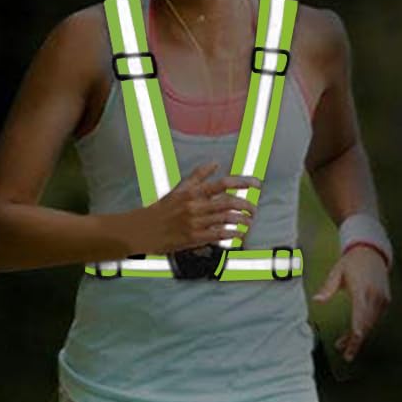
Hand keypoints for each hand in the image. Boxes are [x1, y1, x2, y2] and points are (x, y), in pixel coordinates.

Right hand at [118, 161, 257, 254]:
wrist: (144, 229)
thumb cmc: (162, 209)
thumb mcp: (179, 189)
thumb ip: (198, 176)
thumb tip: (214, 164)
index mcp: (192, 192)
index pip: (223, 184)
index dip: (242, 183)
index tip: (257, 183)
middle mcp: (195, 206)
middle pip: (229, 203)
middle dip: (247, 205)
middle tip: (253, 209)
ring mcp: (195, 223)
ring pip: (227, 219)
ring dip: (242, 221)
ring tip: (249, 222)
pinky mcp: (195, 238)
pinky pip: (220, 235)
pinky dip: (233, 234)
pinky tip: (239, 235)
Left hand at [311, 244, 390, 362]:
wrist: (373, 252)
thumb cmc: (353, 262)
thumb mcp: (337, 272)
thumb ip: (327, 288)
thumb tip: (317, 299)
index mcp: (362, 288)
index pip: (360, 312)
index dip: (357, 328)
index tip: (354, 340)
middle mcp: (375, 295)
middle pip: (366, 323)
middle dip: (355, 340)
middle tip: (344, 353)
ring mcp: (382, 299)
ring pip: (370, 324)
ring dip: (358, 336)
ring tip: (343, 345)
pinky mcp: (385, 301)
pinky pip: (374, 319)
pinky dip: (364, 328)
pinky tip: (354, 334)